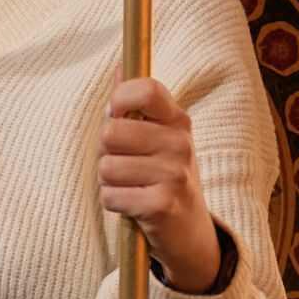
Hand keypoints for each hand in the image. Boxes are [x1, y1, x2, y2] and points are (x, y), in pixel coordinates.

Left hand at [98, 76, 222, 293]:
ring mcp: (173, 175)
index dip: (119, 100)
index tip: (117, 116)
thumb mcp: (159, 138)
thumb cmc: (165, 179)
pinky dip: (114, 203)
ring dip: (109, 181)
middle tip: (126, 166)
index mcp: (178, 122)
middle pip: (111, 131)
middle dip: (106, 152)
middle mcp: (180, 145)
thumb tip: (119, 65)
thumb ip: (137, 104)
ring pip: (106, 166)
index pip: (145, 90)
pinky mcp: (160, 205)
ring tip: (132, 187)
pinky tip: (134, 206)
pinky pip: (110, 195)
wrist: (191, 233)